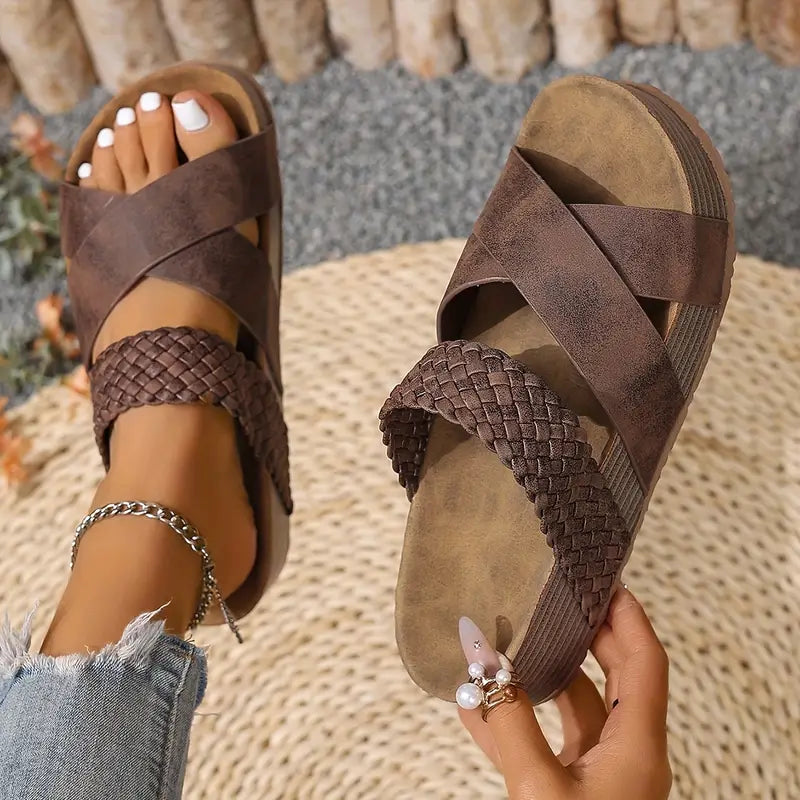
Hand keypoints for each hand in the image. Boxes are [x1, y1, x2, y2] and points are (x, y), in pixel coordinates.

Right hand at [458, 589, 671, 798]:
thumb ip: (510, 722)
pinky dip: (516, 723)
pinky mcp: (576, 793)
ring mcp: (603, 775)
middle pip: (616, 676)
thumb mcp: (538, 786)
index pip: (645, 662)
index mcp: (638, 747)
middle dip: (586, 634)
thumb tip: (483, 663)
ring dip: (542, 678)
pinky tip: (476, 709)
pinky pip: (549, 744)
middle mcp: (629, 755)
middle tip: (558, 598)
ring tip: (508, 645)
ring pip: (578, 709)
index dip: (628, 616)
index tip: (604, 579)